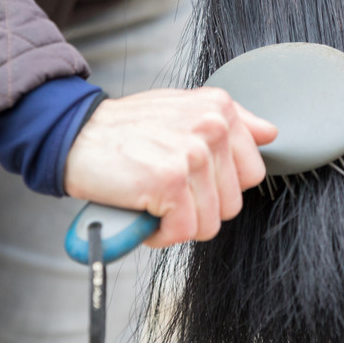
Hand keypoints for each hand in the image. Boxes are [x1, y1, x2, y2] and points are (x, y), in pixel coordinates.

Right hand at [63, 88, 277, 247]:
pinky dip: (160, 234)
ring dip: (178, 223)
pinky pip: (183, 231)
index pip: (252, 172)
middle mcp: (211, 126)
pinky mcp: (170, 182)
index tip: (189, 179)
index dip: (218, 187)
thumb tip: (271, 133)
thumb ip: (231, 121)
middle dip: (198, 207)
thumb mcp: (182, 110)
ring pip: (210, 222)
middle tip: (165, 191)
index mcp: (219, 108)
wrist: (73, 135)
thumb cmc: (126, 129)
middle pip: (232, 203)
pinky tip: (142, 212)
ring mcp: (192, 154)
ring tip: (152, 200)